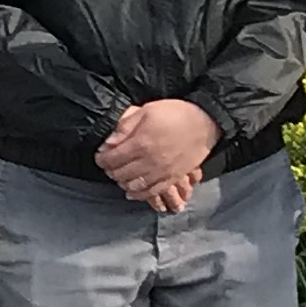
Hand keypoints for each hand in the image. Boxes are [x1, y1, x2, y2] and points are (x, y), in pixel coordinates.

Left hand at [96, 98, 221, 204]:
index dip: (102, 159)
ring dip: (122, 182)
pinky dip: (140, 194)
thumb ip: (125, 128)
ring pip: (135, 185)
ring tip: (118, 176)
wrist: (206, 122)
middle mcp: (150, 161)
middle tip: (107, 166)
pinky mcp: (174, 177)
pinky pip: (154, 191)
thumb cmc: (175, 113)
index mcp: (141, 144)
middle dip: (110, 171)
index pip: (112, 159)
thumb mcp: (146, 111)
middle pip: (121, 173)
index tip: (99, 156)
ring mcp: (163, 172)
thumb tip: (108, 142)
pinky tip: (132, 192)